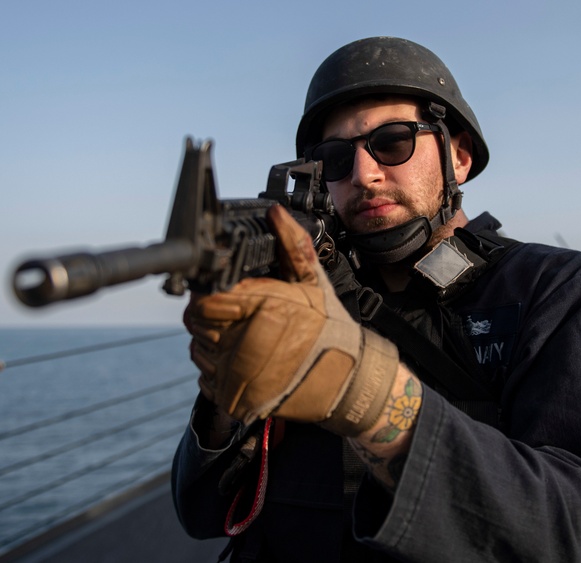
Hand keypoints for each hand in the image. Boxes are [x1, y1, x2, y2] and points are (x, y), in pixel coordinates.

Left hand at [184, 206, 398, 435]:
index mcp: (263, 309)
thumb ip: (291, 245)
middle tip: (241, 314)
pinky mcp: (233, 398)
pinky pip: (206, 377)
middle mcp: (245, 344)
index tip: (228, 292)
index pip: (204, 299)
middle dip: (213, 315)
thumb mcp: (314, 282)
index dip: (212, 293)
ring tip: (248, 337)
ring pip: (199, 349)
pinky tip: (247, 361)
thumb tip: (274, 213)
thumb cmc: (330, 330)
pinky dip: (220, 368)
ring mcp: (237, 375)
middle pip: (196, 322)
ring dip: (215, 341)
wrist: (346, 380)